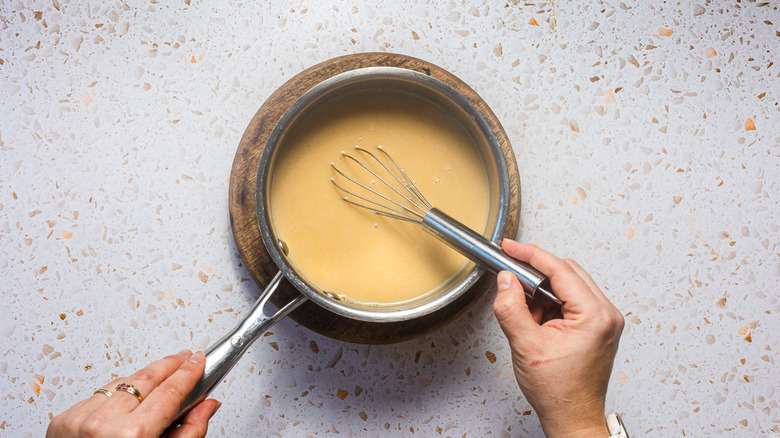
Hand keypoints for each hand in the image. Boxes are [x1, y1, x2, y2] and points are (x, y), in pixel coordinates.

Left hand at [47, 350, 219, 437]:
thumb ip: (190, 431)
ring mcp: (79, 421)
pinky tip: (130, 398)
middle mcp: (102, 425)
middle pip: (145, 378)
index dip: (188, 372)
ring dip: (143, 378)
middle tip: (185, 359)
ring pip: (121, 383)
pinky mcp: (63, 420)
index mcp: (131, 436)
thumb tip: (207, 406)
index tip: (198, 362)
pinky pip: (98, 395)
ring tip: (161, 376)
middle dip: (169, 365)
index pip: (169, 391)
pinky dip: (116, 395)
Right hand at [493, 241, 623, 437]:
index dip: (531, 255)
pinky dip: (548, 305)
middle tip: (510, 279)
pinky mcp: (596, 328)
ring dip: (541, 292)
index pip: (560, 270)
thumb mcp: (526, 347)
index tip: (511, 248)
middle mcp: (605, 315)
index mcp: (595, 316)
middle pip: (567, 273)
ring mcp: (603, 321)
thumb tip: (505, 282)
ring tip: (525, 316)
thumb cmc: (559, 392)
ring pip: (567, 286)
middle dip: (535, 274)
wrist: (572, 418)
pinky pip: (569, 302)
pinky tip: (536, 322)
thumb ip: (511, 309)